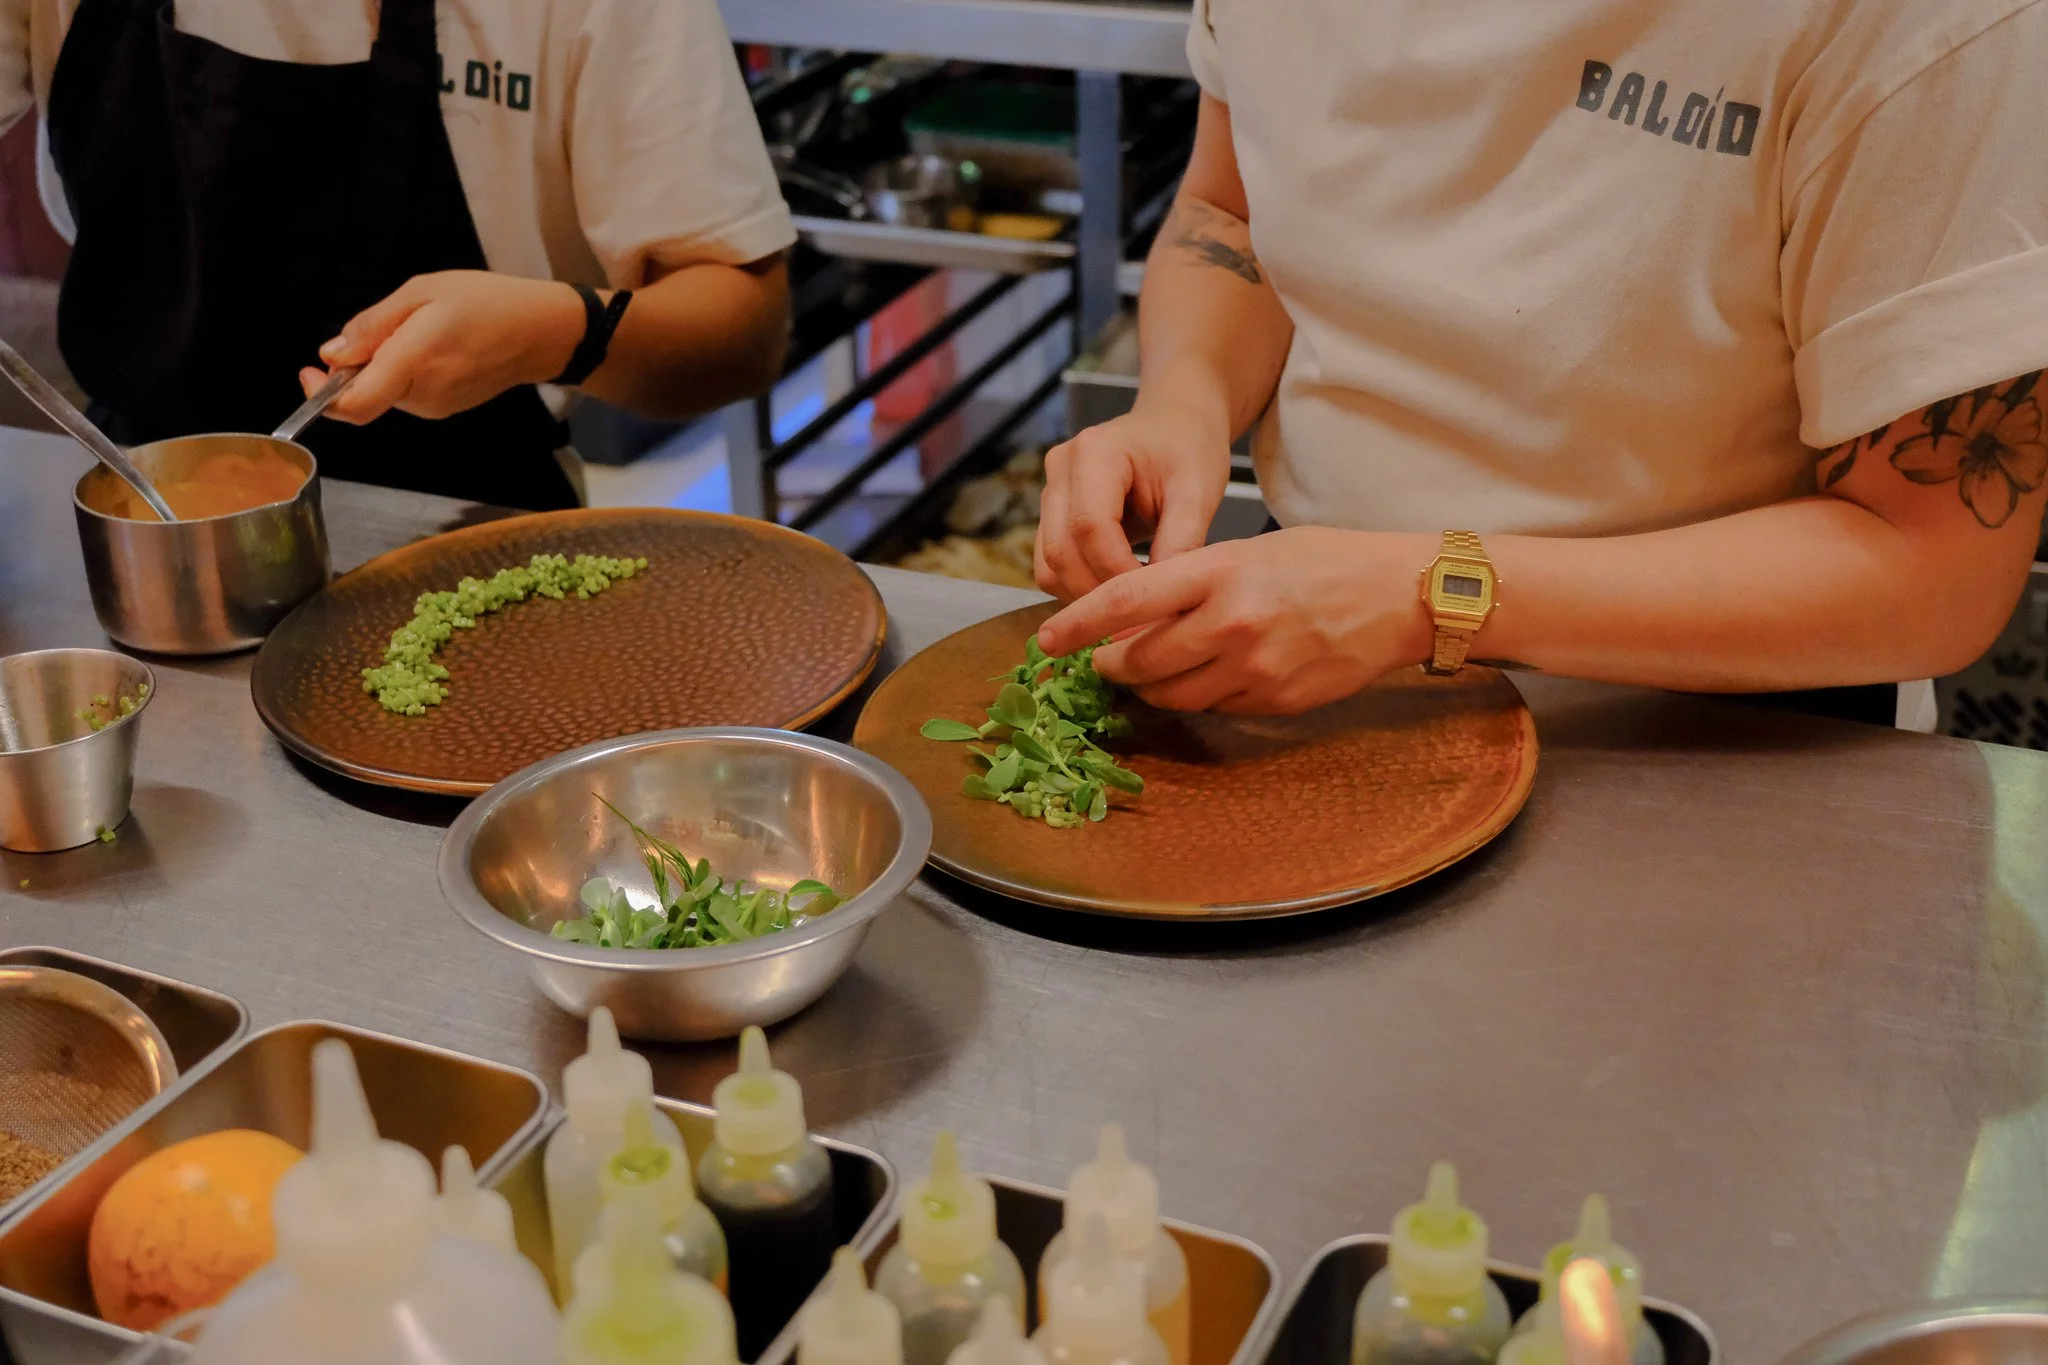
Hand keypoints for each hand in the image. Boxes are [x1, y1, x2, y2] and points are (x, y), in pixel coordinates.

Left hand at [299, 270, 585, 423]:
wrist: (541, 332)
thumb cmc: (486, 302)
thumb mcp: (422, 292)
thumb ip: (372, 325)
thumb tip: (332, 354)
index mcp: (414, 363)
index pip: (355, 404)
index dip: (321, 396)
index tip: (311, 371)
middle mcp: (423, 395)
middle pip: (366, 393)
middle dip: (359, 365)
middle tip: (386, 325)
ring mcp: (437, 406)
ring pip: (387, 392)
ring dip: (385, 365)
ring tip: (421, 329)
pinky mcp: (447, 408)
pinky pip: (409, 392)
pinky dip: (406, 372)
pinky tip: (434, 346)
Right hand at [1034, 402, 1230, 600]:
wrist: (1174, 426)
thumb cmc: (1188, 450)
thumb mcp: (1198, 491)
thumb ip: (1182, 542)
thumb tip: (1165, 602)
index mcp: (1095, 452)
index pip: (1090, 527)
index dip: (1117, 572)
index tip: (1153, 599)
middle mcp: (1060, 469)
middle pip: (1061, 551)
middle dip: (1099, 592)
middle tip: (1142, 615)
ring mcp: (1049, 491)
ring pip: (1048, 565)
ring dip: (1084, 595)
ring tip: (1131, 606)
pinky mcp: (1049, 514)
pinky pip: (1050, 565)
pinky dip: (1078, 586)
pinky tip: (1115, 591)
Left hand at [1035, 527, 1437, 714]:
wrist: (1399, 595)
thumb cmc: (1324, 561)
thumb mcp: (1249, 551)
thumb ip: (1190, 583)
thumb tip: (1130, 622)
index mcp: (1221, 571)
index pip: (1126, 601)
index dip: (1077, 624)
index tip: (1047, 639)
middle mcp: (1232, 622)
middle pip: (1139, 659)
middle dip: (1111, 663)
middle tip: (1104, 658)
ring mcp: (1254, 667)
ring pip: (1170, 693)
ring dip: (1150, 685)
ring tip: (1151, 667)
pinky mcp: (1273, 700)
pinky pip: (1213, 706)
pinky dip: (1198, 694)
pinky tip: (1209, 673)